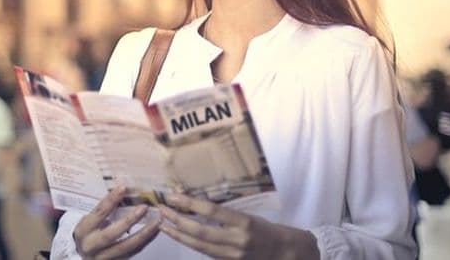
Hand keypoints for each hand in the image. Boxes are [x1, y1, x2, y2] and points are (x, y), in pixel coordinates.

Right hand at [73, 186, 160, 258]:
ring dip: (143, 234)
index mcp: (83, 229)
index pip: (99, 213)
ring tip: (157, 221)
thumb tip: (125, 190)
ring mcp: (102, 257)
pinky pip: (133, 253)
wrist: (85, 255)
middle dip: (129, 221)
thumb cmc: (89, 232)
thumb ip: (105, 211)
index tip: (123, 187)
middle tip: (144, 207)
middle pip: (111, 234)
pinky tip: (155, 231)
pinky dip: (145, 241)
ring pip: (125, 247)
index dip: (111, 200)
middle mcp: (91, 245)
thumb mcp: (91, 220)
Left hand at [159, 193, 318, 259]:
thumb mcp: (250, 216)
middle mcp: (238, 240)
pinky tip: (178, 235)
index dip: (190, 204)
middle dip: (177, 220)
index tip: (172, 196)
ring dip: (178, 234)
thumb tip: (197, 204)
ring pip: (199, 246)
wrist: (287, 255)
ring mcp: (233, 255)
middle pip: (200, 231)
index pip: (212, 212)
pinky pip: (205, 253)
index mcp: (245, 223)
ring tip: (163, 224)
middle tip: (161, 209)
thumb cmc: (269, 230)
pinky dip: (190, 244)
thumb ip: (225, 214)